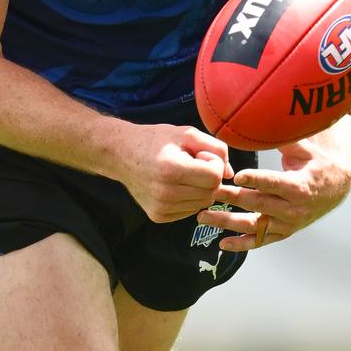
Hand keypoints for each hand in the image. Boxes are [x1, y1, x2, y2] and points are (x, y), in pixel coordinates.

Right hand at [118, 123, 233, 223]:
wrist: (121, 154)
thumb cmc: (155, 140)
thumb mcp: (187, 133)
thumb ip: (216, 148)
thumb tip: (230, 174)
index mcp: (172, 169)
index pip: (214, 177)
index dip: (212, 163)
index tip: (199, 154)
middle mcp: (165, 193)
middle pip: (210, 192)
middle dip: (208, 177)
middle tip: (191, 163)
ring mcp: (161, 207)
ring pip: (202, 204)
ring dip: (199, 189)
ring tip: (182, 174)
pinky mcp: (158, 216)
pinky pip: (189, 211)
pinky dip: (188, 199)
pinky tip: (174, 185)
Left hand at [195, 130, 350, 249]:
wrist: (335, 189)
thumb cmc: (316, 163)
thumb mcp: (306, 148)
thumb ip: (285, 138)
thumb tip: (265, 119)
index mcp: (300, 186)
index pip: (274, 183)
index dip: (256, 180)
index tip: (236, 176)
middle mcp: (293, 209)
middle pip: (259, 204)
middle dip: (232, 198)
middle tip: (210, 191)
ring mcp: (287, 223)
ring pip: (254, 226)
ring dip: (228, 222)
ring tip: (203, 216)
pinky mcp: (282, 232)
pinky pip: (259, 241)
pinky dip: (241, 244)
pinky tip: (221, 243)